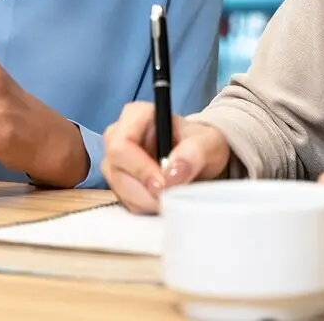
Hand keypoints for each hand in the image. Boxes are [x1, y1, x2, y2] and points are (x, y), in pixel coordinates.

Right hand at [102, 101, 231, 213]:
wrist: (201, 156)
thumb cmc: (201, 142)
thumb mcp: (207, 142)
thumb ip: (193, 153)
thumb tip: (172, 173)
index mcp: (135, 115)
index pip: (121, 145)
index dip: (140, 169)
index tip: (164, 185)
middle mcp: (118, 135)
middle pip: (116, 170)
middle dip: (145, 191)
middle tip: (171, 197)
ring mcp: (115, 160)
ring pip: (119, 189)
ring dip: (146, 201)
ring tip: (172, 198)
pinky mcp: (119, 181)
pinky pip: (125, 201)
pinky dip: (145, 207)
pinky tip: (163, 200)